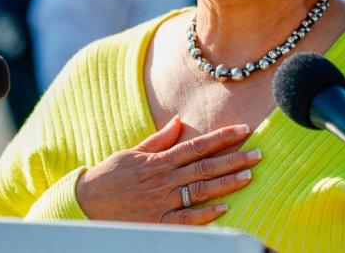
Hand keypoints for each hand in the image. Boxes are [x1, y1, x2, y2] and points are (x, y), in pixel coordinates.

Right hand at [75, 116, 261, 224]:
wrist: (86, 204)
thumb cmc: (109, 176)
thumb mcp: (132, 152)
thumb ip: (159, 140)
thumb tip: (179, 121)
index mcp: (159, 160)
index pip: (197, 145)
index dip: (222, 137)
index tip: (242, 130)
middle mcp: (164, 180)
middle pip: (206, 167)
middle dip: (234, 159)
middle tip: (258, 154)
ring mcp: (163, 202)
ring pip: (201, 191)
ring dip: (227, 183)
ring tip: (249, 175)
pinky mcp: (159, 222)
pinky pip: (187, 218)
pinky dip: (206, 213)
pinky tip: (225, 207)